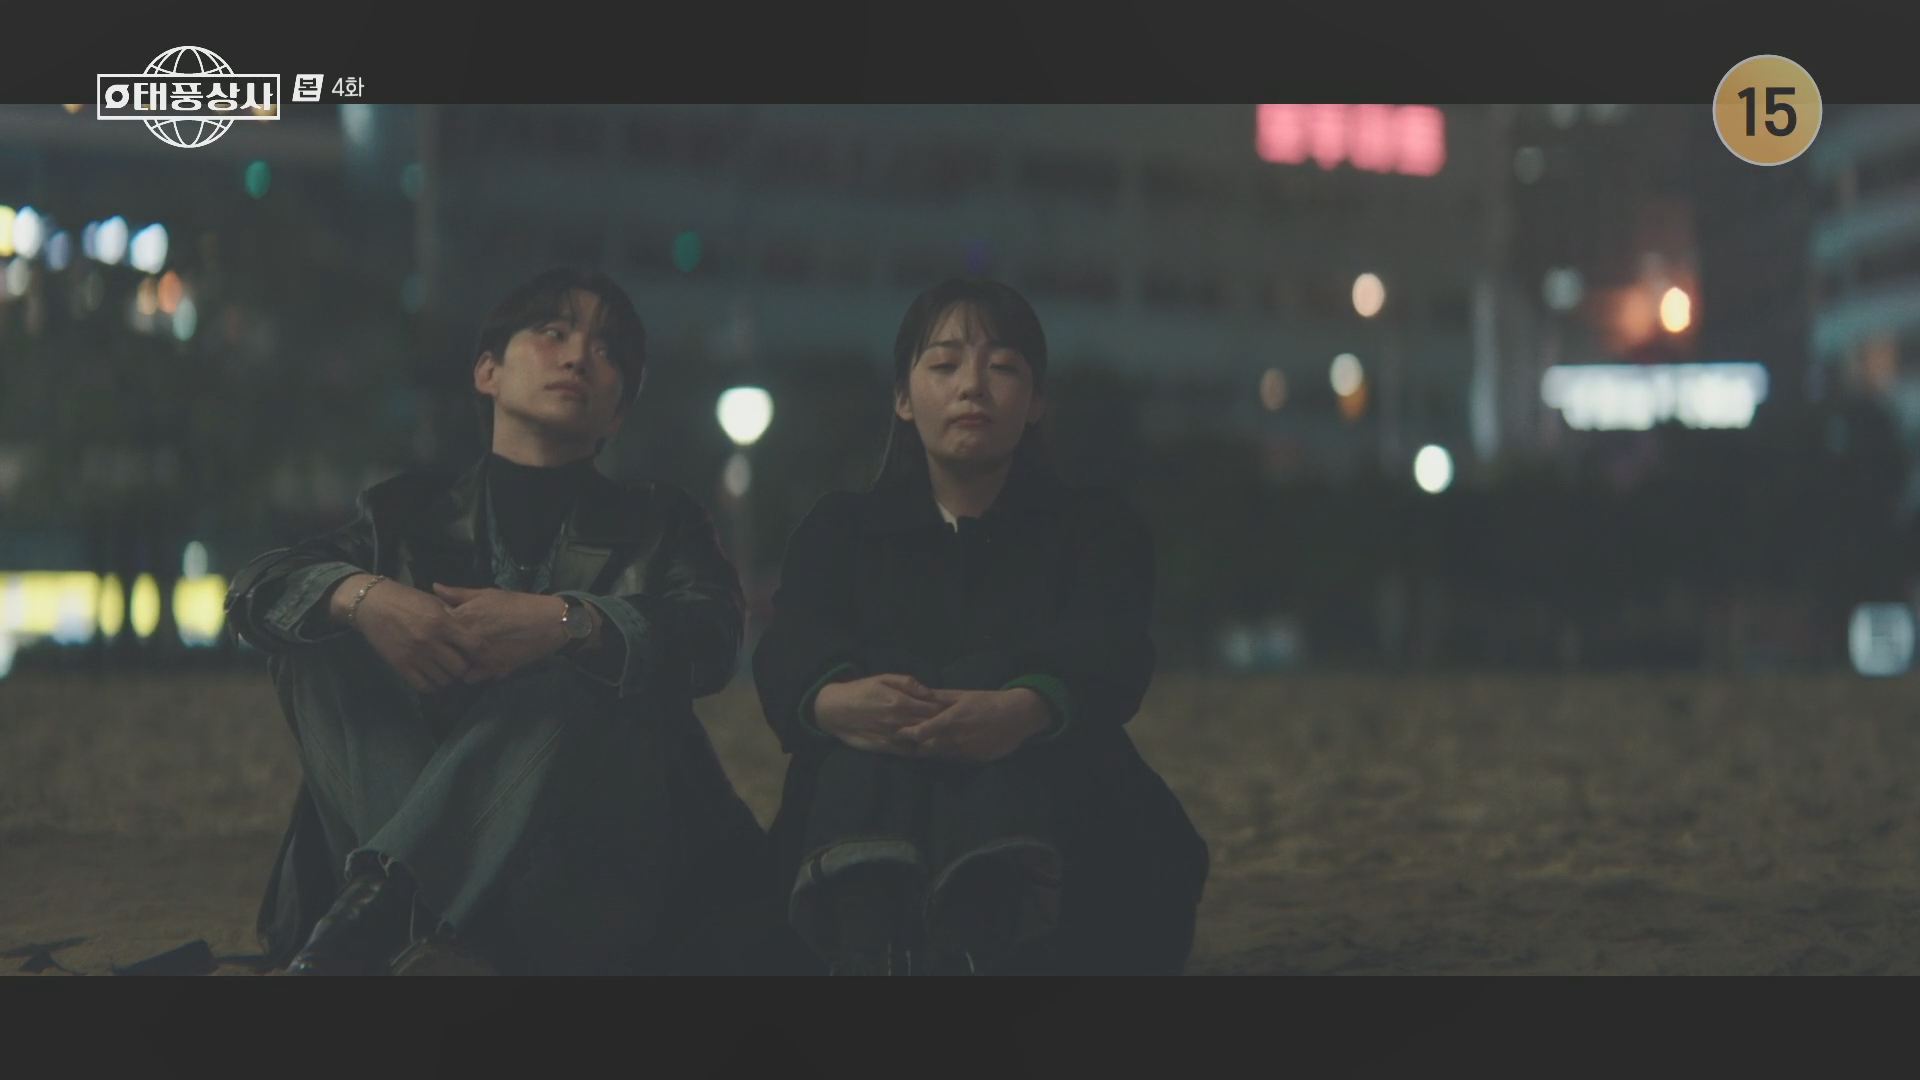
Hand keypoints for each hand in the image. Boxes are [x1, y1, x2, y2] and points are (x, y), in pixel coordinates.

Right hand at [346, 581, 485, 692]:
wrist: (372, 604)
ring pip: (444, 680)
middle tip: (459, 663)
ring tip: (445, 670)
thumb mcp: (434, 602)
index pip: (473, 645)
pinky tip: (431, 676)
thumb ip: (453, 617)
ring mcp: (415, 656)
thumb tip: (473, 630)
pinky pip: (424, 686)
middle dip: (463, 667)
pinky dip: (431, 684)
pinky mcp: (401, 665)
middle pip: (460, 668)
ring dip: (447, 677)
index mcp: (442, 622)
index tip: (476, 651)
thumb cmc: (406, 599)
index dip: (478, 651)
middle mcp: (430, 641)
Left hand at [430, 583, 569, 683]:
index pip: (435, 625)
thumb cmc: (518, 604)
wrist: (549, 622)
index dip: (435, 625)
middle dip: (442, 645)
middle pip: (442, 647)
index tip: (437, 624)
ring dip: (454, 661)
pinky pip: (471, 677)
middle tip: (448, 641)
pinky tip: (476, 665)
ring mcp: (480, 657)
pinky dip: (471, 673)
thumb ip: (459, 594)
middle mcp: (468, 639)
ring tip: (461, 655)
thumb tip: (434, 587)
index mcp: (464, 617)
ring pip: (454, 665)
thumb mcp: (487, 594)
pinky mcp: (492, 670)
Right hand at [811, 673, 947, 755]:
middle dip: (943, 725)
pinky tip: (927, 747)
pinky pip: (908, 752)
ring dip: (934, 739)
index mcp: (900, 702)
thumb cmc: (861, 690)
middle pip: (930, 726)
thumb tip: (930, 691)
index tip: (955, 710)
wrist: (834, 710)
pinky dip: (920, 750)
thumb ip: (908, 683)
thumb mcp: (884, 678)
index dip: (946, 710)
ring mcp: (892, 736)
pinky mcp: (885, 748)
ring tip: (946, 737)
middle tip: (955, 725)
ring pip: (921, 741)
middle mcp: (898, 721)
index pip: (932, 708)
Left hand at [900, 688, 1050, 763]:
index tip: (899, 732)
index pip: (920, 733)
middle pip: (926, 749)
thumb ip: (939, 697)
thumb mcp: (963, 695)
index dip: (907, 734)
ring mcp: (965, 752)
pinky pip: (954, 759)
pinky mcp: (974, 760)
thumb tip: (919, 694)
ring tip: (922, 744)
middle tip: (906, 741)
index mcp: (950, 721)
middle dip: (916, 746)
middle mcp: (955, 740)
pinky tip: (945, 747)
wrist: (1017, 716)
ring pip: (939, 756)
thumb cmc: (988, 701)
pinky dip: (947, 754)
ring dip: (931, 751)